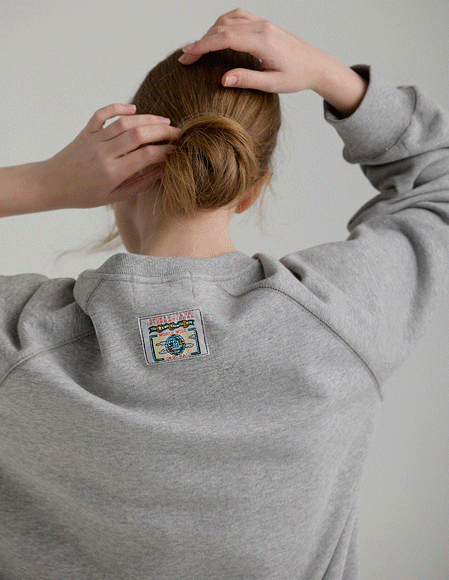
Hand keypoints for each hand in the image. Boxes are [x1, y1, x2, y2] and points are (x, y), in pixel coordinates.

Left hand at [40, 103, 180, 210]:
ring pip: (125, 123)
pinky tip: (133, 109)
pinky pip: (102, 114)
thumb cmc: (85, 195)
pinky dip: (118, 108)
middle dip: (162, 132)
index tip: (177, 151)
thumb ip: (140, 183)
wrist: (53, 185)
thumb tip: (162, 170)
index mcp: (113, 173)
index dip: (165, 151)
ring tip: (164, 122)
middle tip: (178, 133)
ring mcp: (94, 140)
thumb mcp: (115, 197)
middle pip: (139, 135)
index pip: (146, 156)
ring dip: (148, 119)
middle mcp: (104, 153)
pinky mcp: (86, 131)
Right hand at [178, 7, 328, 93]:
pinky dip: (222, 25)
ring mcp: (263, 23)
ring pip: (228, 18)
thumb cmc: (297, 77)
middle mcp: (262, 27)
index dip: (202, 46)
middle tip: (186, 57)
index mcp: (263, 42)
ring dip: (210, 31)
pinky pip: (238, 17)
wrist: (316, 65)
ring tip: (199, 49)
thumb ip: (247, 81)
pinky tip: (215, 37)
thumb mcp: (272, 84)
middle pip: (222, 27)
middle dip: (201, 41)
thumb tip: (223, 79)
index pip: (225, 39)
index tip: (187, 56)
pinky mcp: (264, 24)